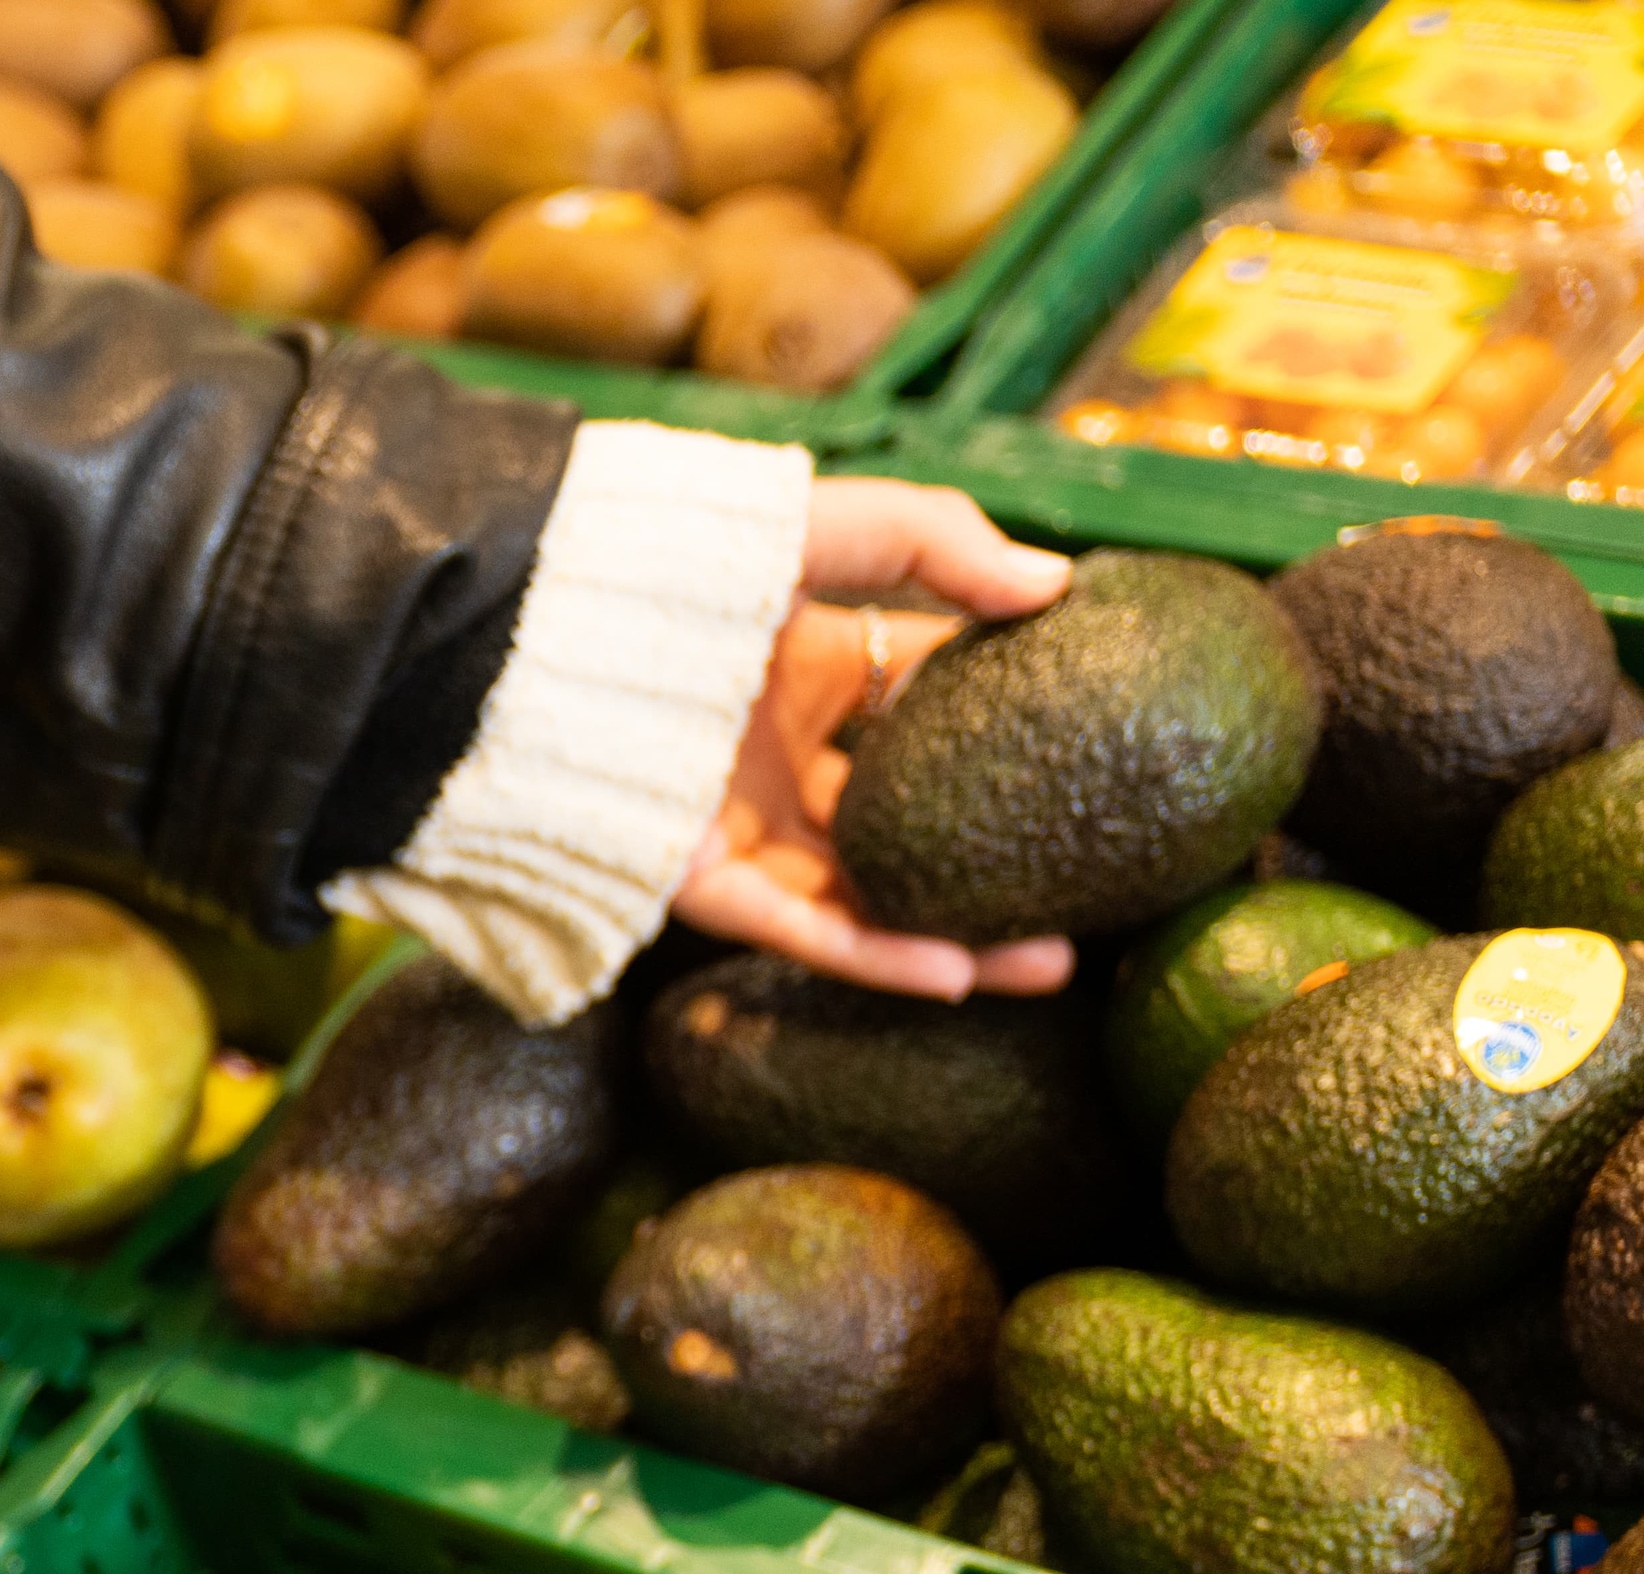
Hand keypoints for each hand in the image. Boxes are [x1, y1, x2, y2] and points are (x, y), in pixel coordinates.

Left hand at [674, 480, 1082, 1001]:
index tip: (1093, 759)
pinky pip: (800, 930)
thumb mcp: (829, 528)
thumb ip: (939, 543)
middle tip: (1089, 889)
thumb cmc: (682, 560)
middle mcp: (779, 758)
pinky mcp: (698, 882)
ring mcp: (741, 826)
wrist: (551, 628)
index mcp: (810, 672)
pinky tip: (957, 975)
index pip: (929, 711)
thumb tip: (1055, 584)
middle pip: (907, 823)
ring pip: (866, 895)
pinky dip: (875, 954)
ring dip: (956, 935)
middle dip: (994, 861)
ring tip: (1050, 962)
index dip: (1008, 734)